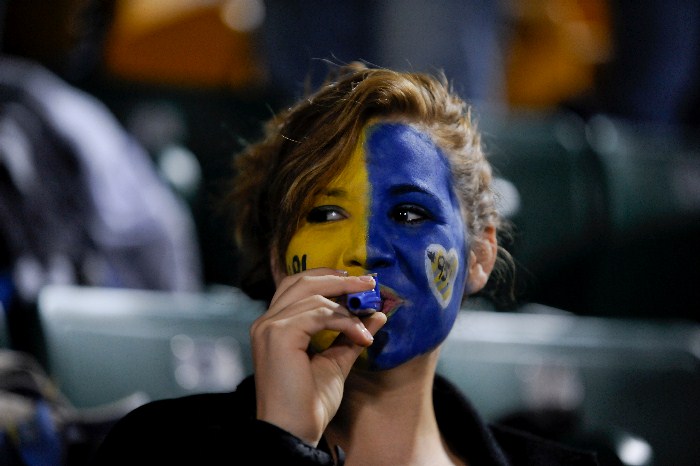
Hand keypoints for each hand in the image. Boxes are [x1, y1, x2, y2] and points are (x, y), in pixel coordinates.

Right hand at [250, 268, 386, 445]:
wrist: (293, 433)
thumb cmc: (308, 404)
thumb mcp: (335, 362)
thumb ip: (351, 335)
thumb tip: (377, 314)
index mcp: (274, 326)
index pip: (297, 285)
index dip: (328, 278)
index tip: (358, 283)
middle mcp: (267, 321)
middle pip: (303, 281)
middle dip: (340, 280)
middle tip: (369, 283)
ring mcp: (270, 326)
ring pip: (314, 296)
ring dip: (348, 307)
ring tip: (368, 324)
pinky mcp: (279, 335)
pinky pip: (319, 314)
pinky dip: (345, 321)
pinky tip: (362, 337)